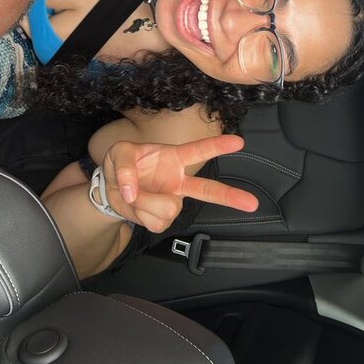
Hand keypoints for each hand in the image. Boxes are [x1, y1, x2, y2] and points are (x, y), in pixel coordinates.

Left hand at [101, 134, 257, 231]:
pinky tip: (138, 206)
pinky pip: (154, 222)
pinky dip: (140, 214)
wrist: (111, 189)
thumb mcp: (117, 153)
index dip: (217, 145)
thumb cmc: (122, 165)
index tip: (239, 141)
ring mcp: (173, 201)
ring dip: (145, 202)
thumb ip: (124, 166)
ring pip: (168, 208)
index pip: (198, 150)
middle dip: (230, 196)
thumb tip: (133, 191)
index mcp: (173, 158)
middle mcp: (178, 180)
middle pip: (208, 190)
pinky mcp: (163, 220)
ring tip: (135, 193)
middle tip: (253, 203)